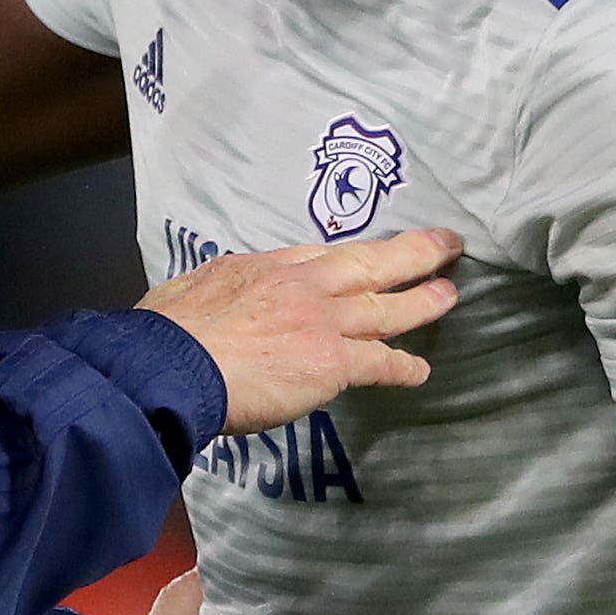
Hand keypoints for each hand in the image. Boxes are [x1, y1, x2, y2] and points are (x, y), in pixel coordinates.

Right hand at [139, 227, 460, 433]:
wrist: (174, 362)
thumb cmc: (166, 333)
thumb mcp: (186, 291)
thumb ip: (211, 294)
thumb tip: (206, 307)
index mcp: (263, 266)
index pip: (318, 256)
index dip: (347, 257)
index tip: (366, 255)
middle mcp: (301, 284)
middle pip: (369, 262)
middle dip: (412, 252)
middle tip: (446, 244)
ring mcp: (321, 320)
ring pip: (385, 307)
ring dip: (422, 301)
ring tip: (449, 294)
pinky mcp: (331, 360)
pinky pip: (378, 362)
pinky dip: (402, 367)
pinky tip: (420, 371)